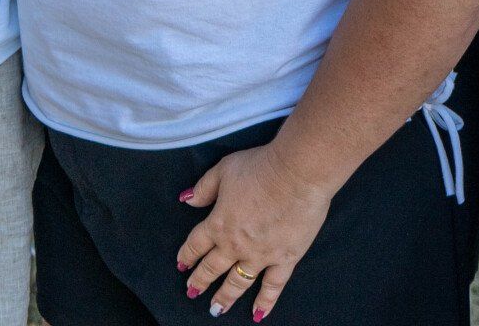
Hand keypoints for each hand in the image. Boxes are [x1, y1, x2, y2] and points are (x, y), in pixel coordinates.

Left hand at [176, 144, 335, 321]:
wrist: (297, 173)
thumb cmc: (261, 167)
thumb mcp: (224, 170)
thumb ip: (204, 188)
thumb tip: (187, 200)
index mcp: (218, 223)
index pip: (196, 244)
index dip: (187, 255)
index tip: (181, 264)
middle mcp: (235, 245)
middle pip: (213, 267)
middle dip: (200, 281)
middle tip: (192, 292)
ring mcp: (261, 255)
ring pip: (238, 283)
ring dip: (225, 297)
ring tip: (216, 310)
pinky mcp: (285, 258)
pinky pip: (273, 285)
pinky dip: (265, 301)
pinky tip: (258, 314)